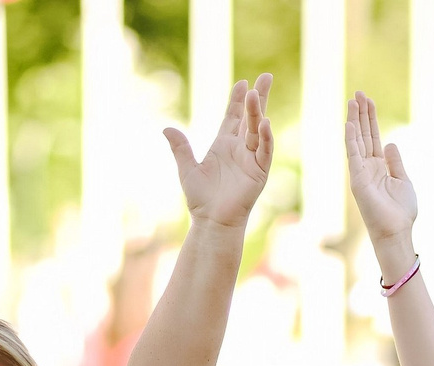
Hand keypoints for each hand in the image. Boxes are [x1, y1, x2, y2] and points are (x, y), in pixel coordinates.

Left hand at [168, 75, 273, 228]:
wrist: (211, 221)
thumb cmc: (200, 199)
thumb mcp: (186, 169)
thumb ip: (180, 148)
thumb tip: (166, 128)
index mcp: (223, 146)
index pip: (233, 117)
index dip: (237, 100)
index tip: (242, 82)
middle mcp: (240, 149)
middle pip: (251, 117)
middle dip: (258, 97)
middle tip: (266, 76)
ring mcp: (251, 160)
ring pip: (257, 130)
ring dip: (257, 112)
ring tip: (256, 92)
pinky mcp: (259, 172)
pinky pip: (265, 151)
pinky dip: (266, 137)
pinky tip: (265, 122)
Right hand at [345, 92, 417, 245]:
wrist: (396, 232)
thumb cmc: (401, 212)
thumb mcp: (403, 180)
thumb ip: (395, 162)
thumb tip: (390, 143)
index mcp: (379, 167)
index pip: (373, 137)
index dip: (371, 119)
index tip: (369, 100)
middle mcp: (367, 167)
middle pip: (363, 134)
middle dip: (361, 114)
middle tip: (359, 93)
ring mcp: (361, 173)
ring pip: (356, 141)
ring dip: (354, 120)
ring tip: (353, 100)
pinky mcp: (357, 180)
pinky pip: (353, 156)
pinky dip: (351, 139)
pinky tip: (350, 124)